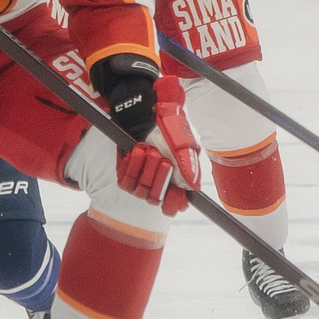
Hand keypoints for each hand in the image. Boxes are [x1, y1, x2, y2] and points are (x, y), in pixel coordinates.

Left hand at [101, 66, 203, 212]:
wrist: (149, 111)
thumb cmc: (170, 127)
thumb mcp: (184, 142)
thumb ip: (189, 164)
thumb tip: (193, 186)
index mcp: (177, 181)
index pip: (174, 207)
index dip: (173, 204)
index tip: (175, 192)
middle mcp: (159, 182)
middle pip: (156, 200)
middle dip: (160, 180)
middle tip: (164, 161)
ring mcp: (141, 177)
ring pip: (140, 192)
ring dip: (146, 170)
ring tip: (151, 151)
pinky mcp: (127, 171)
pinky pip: (125, 181)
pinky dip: (132, 166)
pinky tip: (138, 151)